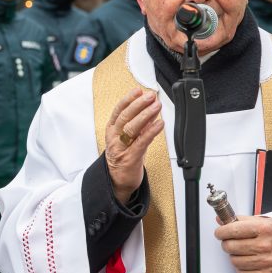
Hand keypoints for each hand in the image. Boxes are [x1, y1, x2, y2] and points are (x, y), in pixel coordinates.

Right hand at [104, 88, 162, 203]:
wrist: (118, 181)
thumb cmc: (124, 157)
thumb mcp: (129, 138)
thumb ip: (139, 124)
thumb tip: (150, 110)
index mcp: (112, 130)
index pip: (118, 111)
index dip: (128, 99)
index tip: (138, 91)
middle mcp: (114, 137)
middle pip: (125, 117)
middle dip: (138, 104)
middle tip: (150, 96)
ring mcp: (121, 148)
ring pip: (131, 128)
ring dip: (146, 115)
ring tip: (156, 106)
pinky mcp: (131, 157)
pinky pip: (141, 142)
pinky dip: (151, 131)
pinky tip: (159, 124)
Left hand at [214, 216, 271, 272]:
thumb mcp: (262, 221)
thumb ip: (240, 220)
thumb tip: (220, 220)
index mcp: (264, 229)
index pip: (233, 230)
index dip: (222, 231)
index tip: (220, 232)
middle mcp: (266, 245)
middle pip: (231, 246)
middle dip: (226, 243)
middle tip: (230, 242)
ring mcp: (267, 262)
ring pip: (234, 261)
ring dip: (234, 256)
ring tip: (241, 252)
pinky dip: (241, 268)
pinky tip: (248, 262)